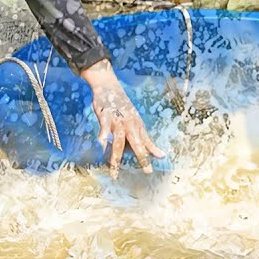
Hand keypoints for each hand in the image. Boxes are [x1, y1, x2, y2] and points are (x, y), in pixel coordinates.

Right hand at [81, 60, 164, 176]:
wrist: (109, 87)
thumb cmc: (123, 107)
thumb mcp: (135, 121)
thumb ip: (143, 138)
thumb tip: (157, 154)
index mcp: (137, 126)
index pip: (145, 142)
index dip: (150, 153)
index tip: (153, 167)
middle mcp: (129, 124)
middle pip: (136, 143)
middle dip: (141, 157)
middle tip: (146, 171)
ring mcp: (118, 121)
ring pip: (118, 141)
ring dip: (116, 157)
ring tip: (115, 171)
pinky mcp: (105, 115)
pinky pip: (104, 126)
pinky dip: (103, 133)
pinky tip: (101, 141)